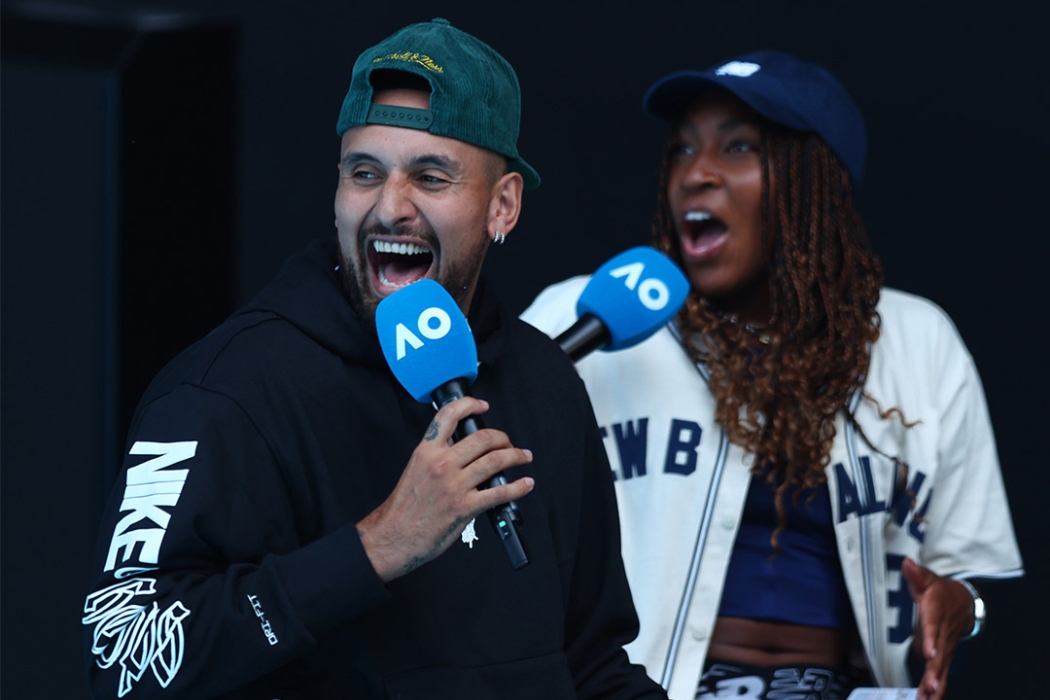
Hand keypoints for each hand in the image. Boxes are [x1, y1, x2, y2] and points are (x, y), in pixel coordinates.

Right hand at [356, 397, 533, 581]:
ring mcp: (454, 485)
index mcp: (426, 452)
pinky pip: (499, 492)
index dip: (470, 404)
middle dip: (502, 437)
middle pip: (483, 438)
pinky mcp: (464, 507)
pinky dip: (518, 487)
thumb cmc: (403, 508)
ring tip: (523, 457)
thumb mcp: (415, 469)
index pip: (449, 416)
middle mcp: (441, 464)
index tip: (482, 405)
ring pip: (495, 461)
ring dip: (515, 457)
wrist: (393, 536)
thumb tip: (458, 444)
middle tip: (508, 443)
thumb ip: (435, 454)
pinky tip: (524, 484)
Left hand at [902, 557, 974, 699]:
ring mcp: (945, 646)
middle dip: (934, 672)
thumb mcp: (927, 579)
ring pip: (941, 668)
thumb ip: (916, 574)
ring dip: (935, 685)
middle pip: (939, 654)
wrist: (965, 601)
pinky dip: (935, 688)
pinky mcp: (944, 654)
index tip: (929, 654)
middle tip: (930, 687)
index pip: (933, 627)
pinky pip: (940, 672)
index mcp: (936, 613)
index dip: (931, 640)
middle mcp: (943, 633)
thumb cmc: (940, 591)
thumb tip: (907, 562)